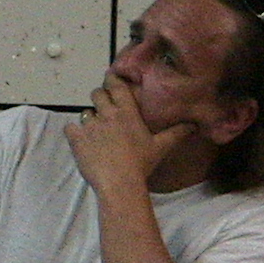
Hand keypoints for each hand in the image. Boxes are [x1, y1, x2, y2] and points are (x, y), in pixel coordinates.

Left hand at [66, 73, 193, 193]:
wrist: (119, 183)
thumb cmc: (141, 164)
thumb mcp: (160, 147)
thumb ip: (176, 133)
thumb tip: (194, 125)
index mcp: (127, 112)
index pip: (116, 85)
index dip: (111, 80)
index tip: (110, 79)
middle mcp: (107, 114)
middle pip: (97, 94)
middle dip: (99, 97)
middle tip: (103, 107)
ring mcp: (89, 125)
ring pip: (85, 112)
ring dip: (89, 118)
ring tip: (94, 130)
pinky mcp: (76, 139)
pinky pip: (69, 127)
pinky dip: (73, 132)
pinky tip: (79, 140)